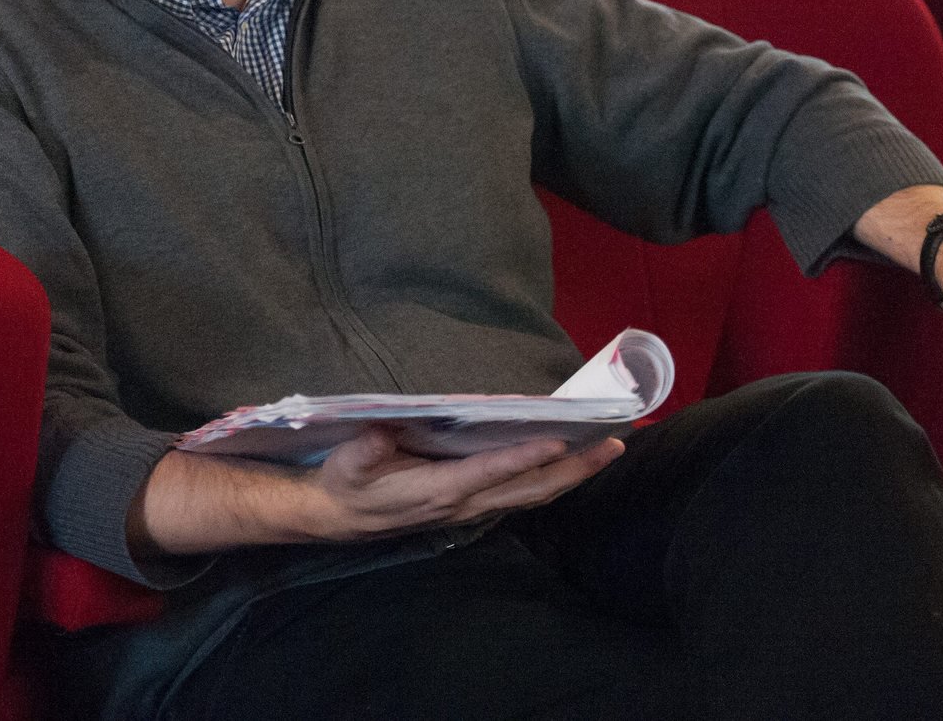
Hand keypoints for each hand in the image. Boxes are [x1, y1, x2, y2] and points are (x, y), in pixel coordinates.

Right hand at [129, 431, 624, 558]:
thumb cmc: (339, 482)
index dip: (524, 459)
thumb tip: (384, 428)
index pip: (489, 474)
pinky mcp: (466, 504)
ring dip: (572, 475)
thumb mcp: (344, 461)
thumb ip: (366, 447)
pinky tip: (569, 464)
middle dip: (574, 468)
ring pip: (530, 495)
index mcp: (433, 491)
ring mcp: (466, 508)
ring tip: (608, 449)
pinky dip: (549, 479)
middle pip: (528, 489)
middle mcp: (460, 504)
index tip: (559, 441)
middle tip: (615, 442)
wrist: (328, 516)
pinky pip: (518, 494)